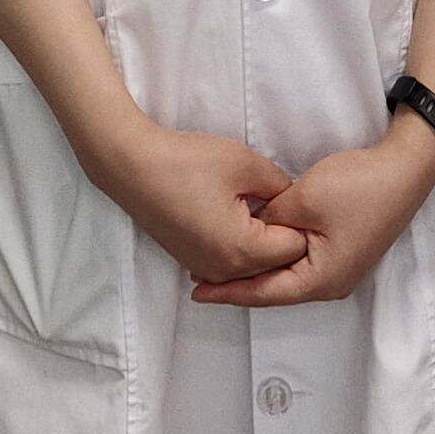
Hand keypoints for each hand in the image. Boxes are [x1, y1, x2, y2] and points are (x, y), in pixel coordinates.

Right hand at [95, 122, 310, 290]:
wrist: (133, 166)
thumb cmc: (185, 163)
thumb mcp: (248, 165)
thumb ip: (282, 188)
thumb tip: (295, 202)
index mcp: (243, 250)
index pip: (296, 249)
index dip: (302, 221)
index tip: (295, 199)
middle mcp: (225, 270)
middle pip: (277, 265)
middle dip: (284, 236)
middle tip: (278, 200)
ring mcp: (206, 269)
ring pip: (255, 268)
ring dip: (263, 243)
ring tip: (257, 206)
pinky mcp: (193, 261)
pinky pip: (232, 264)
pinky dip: (242, 246)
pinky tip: (237, 216)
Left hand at [194, 115, 434, 306]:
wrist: (405, 169)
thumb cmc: (359, 187)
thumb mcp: (301, 200)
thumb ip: (269, 220)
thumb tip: (250, 228)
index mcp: (322, 281)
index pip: (264, 293)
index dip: (229, 291)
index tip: (197, 291)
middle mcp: (332, 284)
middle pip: (275, 290)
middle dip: (239, 283)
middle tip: (200, 278)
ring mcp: (339, 269)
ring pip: (287, 276)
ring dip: (257, 269)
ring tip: (221, 264)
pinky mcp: (342, 251)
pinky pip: (300, 261)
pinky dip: (275, 256)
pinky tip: (257, 246)